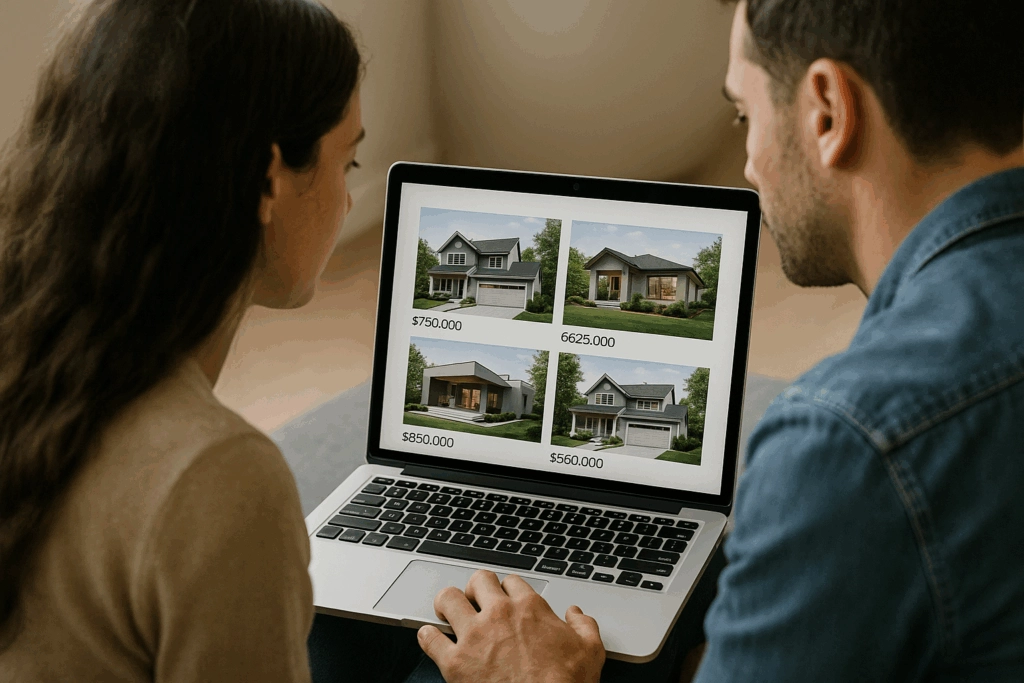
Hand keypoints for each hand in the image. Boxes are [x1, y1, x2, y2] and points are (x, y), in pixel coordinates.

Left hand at [417, 570, 604, 682]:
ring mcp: (474, 637)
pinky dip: (427, 637)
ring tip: (447, 611)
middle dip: (475, 589)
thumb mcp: (590, 652)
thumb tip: (577, 614)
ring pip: (448, 599)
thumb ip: (585, 626)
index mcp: (529, 608)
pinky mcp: (454, 663)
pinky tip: (430, 638)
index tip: (505, 599)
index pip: (510, 581)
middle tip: (474, 600)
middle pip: (478, 580)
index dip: (506, 589)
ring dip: (447, 604)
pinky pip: (429, 639)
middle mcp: (498, 615)